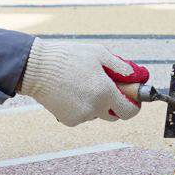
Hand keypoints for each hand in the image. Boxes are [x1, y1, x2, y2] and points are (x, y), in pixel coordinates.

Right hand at [18, 40, 143, 125]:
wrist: (36, 68)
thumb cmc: (68, 57)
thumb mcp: (98, 54)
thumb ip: (121, 67)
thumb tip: (138, 76)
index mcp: (105, 92)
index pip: (130, 111)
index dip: (133, 104)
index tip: (131, 97)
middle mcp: (94, 108)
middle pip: (115, 115)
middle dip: (115, 103)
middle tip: (107, 87)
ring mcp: (81, 116)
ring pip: (97, 114)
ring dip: (96, 103)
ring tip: (83, 84)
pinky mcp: (68, 121)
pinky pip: (83, 116)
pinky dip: (82, 107)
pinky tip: (72, 92)